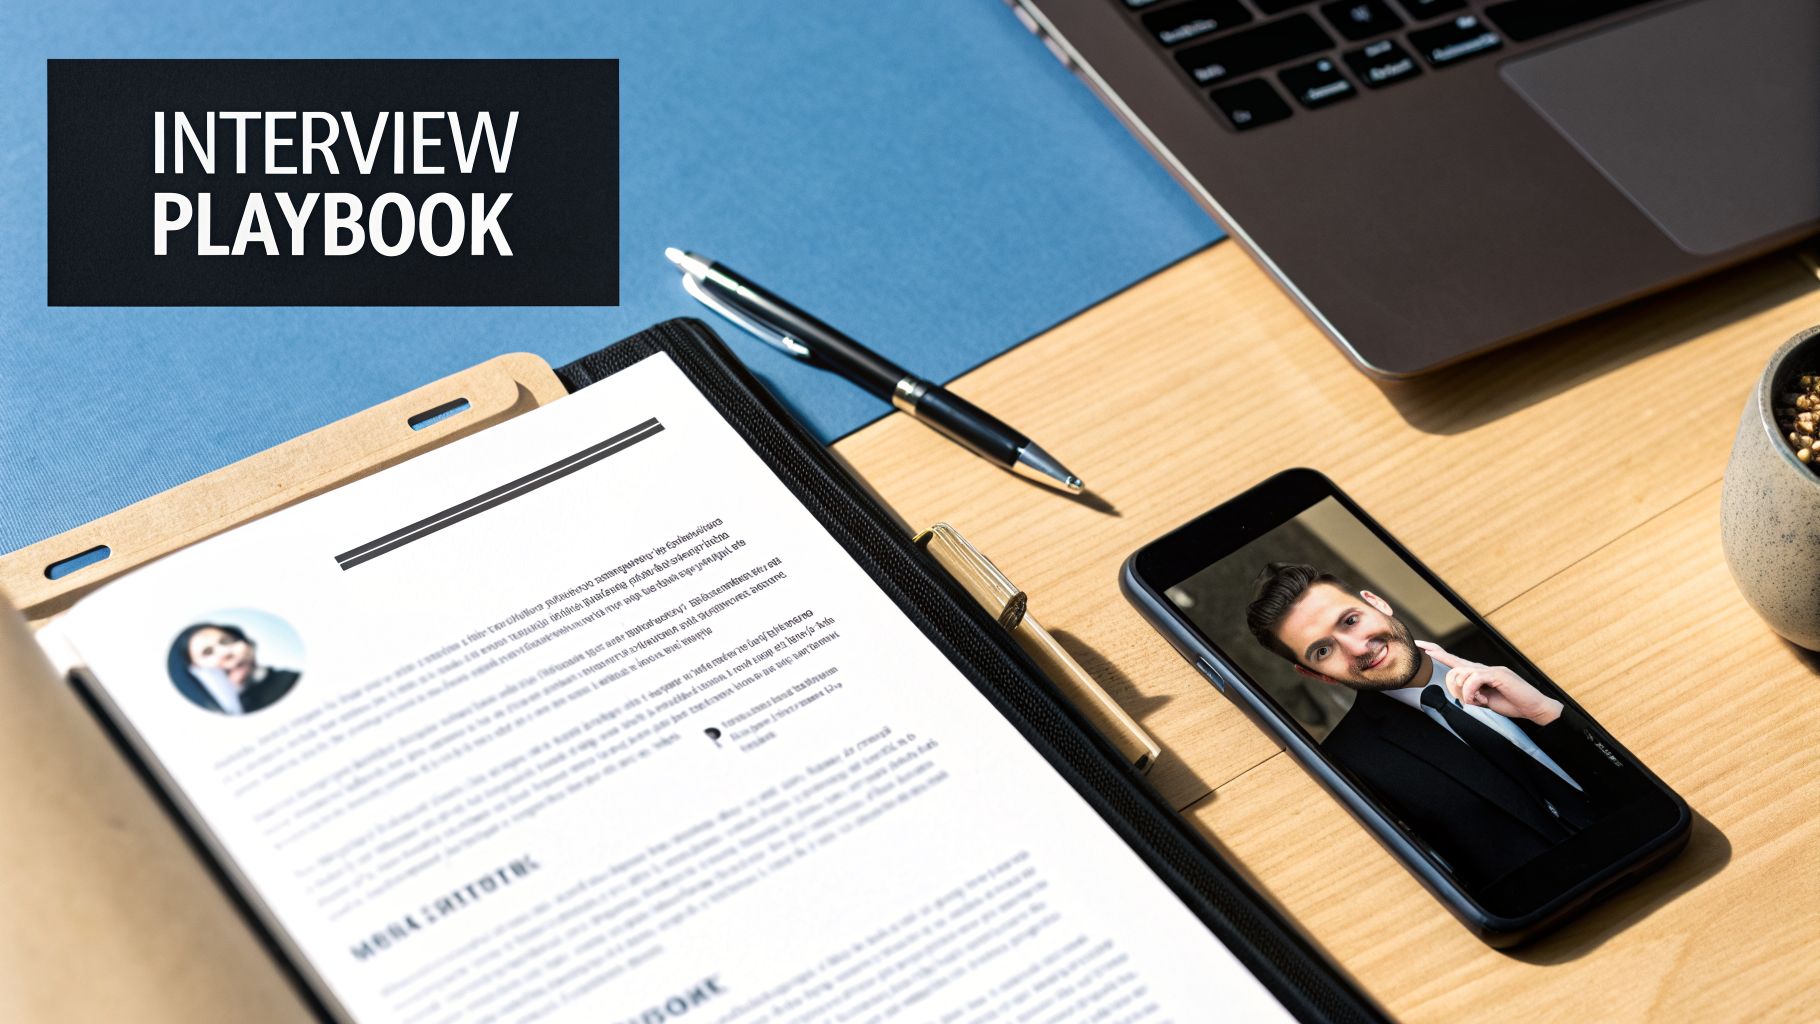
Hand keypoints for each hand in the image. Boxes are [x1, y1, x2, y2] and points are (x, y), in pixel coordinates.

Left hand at [1416, 641, 1562, 725]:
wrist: (1534, 708)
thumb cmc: (1511, 703)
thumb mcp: (1485, 700)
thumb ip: (1471, 694)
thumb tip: (1462, 695)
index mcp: (1478, 673)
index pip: (1453, 658)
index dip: (1436, 651)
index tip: (1420, 645)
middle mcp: (1483, 667)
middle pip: (1453, 668)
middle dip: (1455, 688)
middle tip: (1472, 702)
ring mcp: (1490, 669)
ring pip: (1461, 674)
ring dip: (1466, 694)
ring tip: (1481, 702)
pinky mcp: (1497, 674)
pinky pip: (1473, 680)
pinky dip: (1473, 694)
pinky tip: (1483, 700)